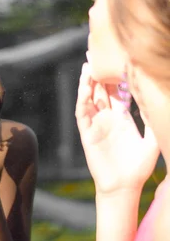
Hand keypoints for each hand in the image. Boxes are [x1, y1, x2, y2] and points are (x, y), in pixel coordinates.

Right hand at [75, 63, 158, 193]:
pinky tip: (84, 87)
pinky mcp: (87, 134)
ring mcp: (96, 125)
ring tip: (89, 65)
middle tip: (100, 53)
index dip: (118, 76)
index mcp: (122, 119)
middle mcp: (108, 119)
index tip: (121, 58)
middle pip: (102, 90)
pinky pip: (83, 113)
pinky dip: (83, 99)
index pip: (119, 92)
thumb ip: (152, 121)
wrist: (123, 187)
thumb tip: (157, 99)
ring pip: (90, 99)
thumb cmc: (138, 168)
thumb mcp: (151, 141)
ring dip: (88, 83)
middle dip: (101, 73)